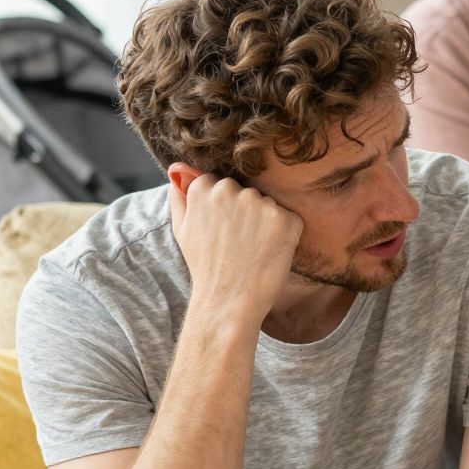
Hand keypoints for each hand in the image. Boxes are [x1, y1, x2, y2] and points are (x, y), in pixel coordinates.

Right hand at [167, 165, 301, 318]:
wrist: (228, 301)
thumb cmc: (206, 267)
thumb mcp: (182, 229)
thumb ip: (180, 195)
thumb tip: (178, 168)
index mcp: (203, 189)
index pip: (220, 184)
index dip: (224, 210)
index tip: (221, 231)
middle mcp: (230, 190)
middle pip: (246, 192)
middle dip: (245, 213)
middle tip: (237, 243)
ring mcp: (259, 204)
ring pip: (268, 205)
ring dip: (266, 223)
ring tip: (252, 249)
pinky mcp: (284, 219)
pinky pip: (290, 219)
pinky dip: (286, 234)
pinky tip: (270, 253)